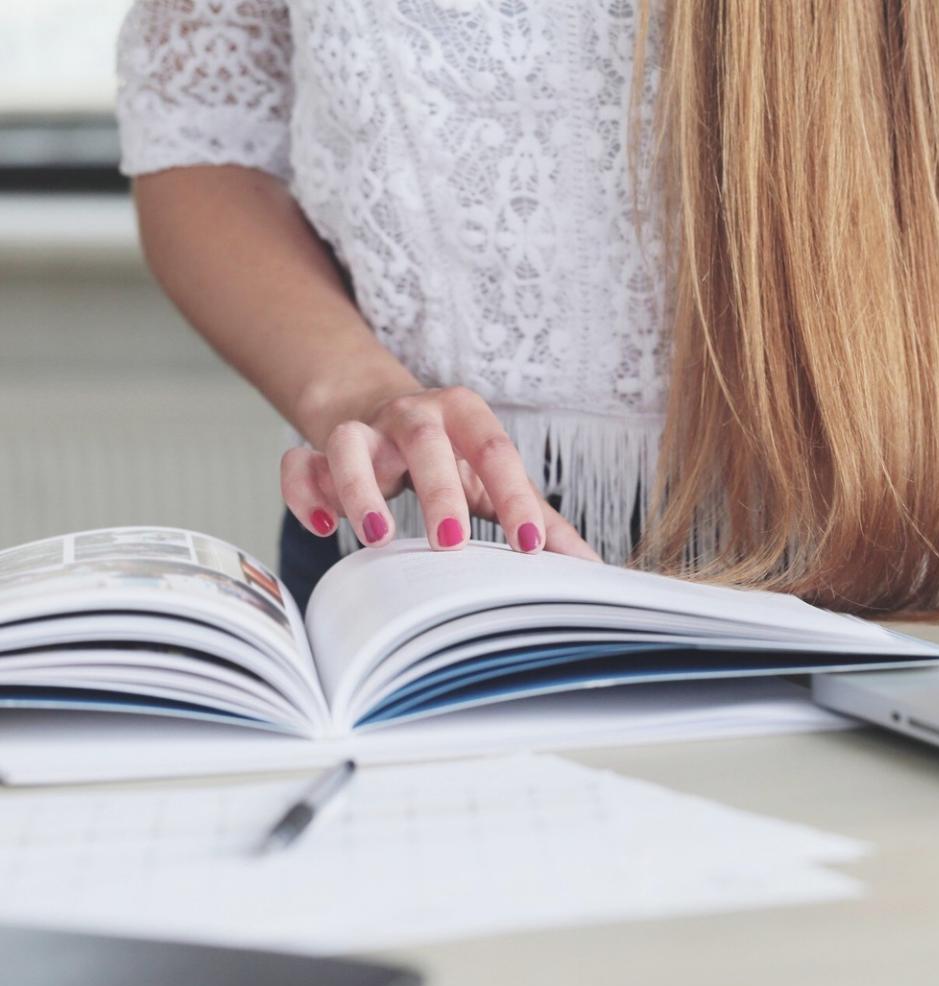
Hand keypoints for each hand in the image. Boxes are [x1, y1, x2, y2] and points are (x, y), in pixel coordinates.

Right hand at [280, 386, 600, 559]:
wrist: (383, 414)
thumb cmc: (454, 457)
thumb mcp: (497, 479)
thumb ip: (539, 519)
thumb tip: (591, 569)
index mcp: (466, 416)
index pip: (496, 451)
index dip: (515, 498)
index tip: (531, 547)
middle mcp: (412, 415)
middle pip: (423, 438)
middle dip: (438, 489)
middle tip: (451, 541)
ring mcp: (362, 430)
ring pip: (349, 443)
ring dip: (361, 489)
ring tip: (379, 537)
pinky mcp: (318, 450)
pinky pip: (299, 463)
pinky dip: (306, 493)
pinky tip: (324, 528)